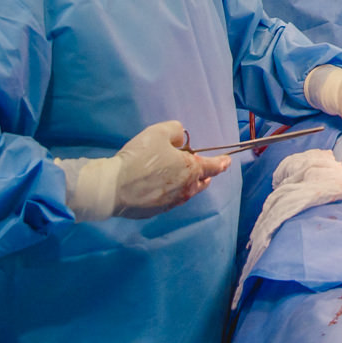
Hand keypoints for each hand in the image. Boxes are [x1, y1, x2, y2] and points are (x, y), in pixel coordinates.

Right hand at [114, 121, 230, 217]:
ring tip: (182, 177)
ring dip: (189, 184)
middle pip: (202, 182)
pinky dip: (171, 192)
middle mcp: (185, 189)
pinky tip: (161, 187)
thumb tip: (180, 140)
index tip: (228, 161)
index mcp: (191, 170)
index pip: (213, 167)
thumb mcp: (159, 132)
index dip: (222, 162)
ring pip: (187, 193)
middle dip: (205, 175)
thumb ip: (175, 131)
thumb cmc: (139, 158)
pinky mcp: (156, 211)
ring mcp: (171, 203)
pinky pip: (170, 200)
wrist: (113, 187)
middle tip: (201, 167)